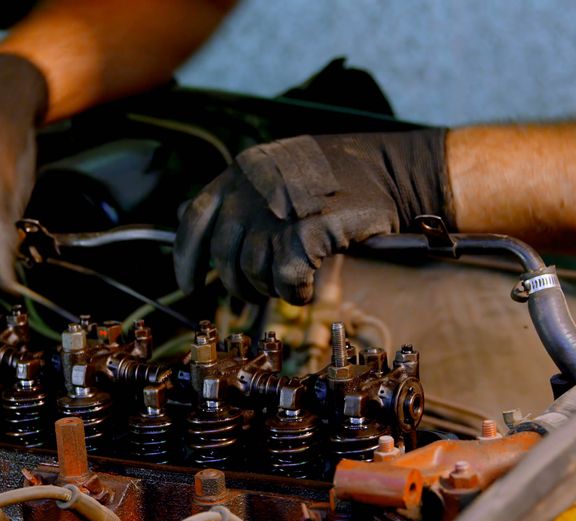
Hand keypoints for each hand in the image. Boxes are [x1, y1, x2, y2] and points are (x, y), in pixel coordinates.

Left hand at [174, 129, 448, 304]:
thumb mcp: (275, 172)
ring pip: (253, 271)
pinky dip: (294, 293)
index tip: (188, 285)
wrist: (394, 171)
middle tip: (254, 295)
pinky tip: (306, 289)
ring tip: (289, 283)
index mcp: (241, 170)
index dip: (186, 258)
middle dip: (237, 284)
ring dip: (269, 288)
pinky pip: (286, 280)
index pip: (194, 218)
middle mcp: (253, 187)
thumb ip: (234, 194)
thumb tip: (181, 214)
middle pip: (224, 255)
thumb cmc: (337, 178)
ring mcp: (280, 210)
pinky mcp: (308, 232)